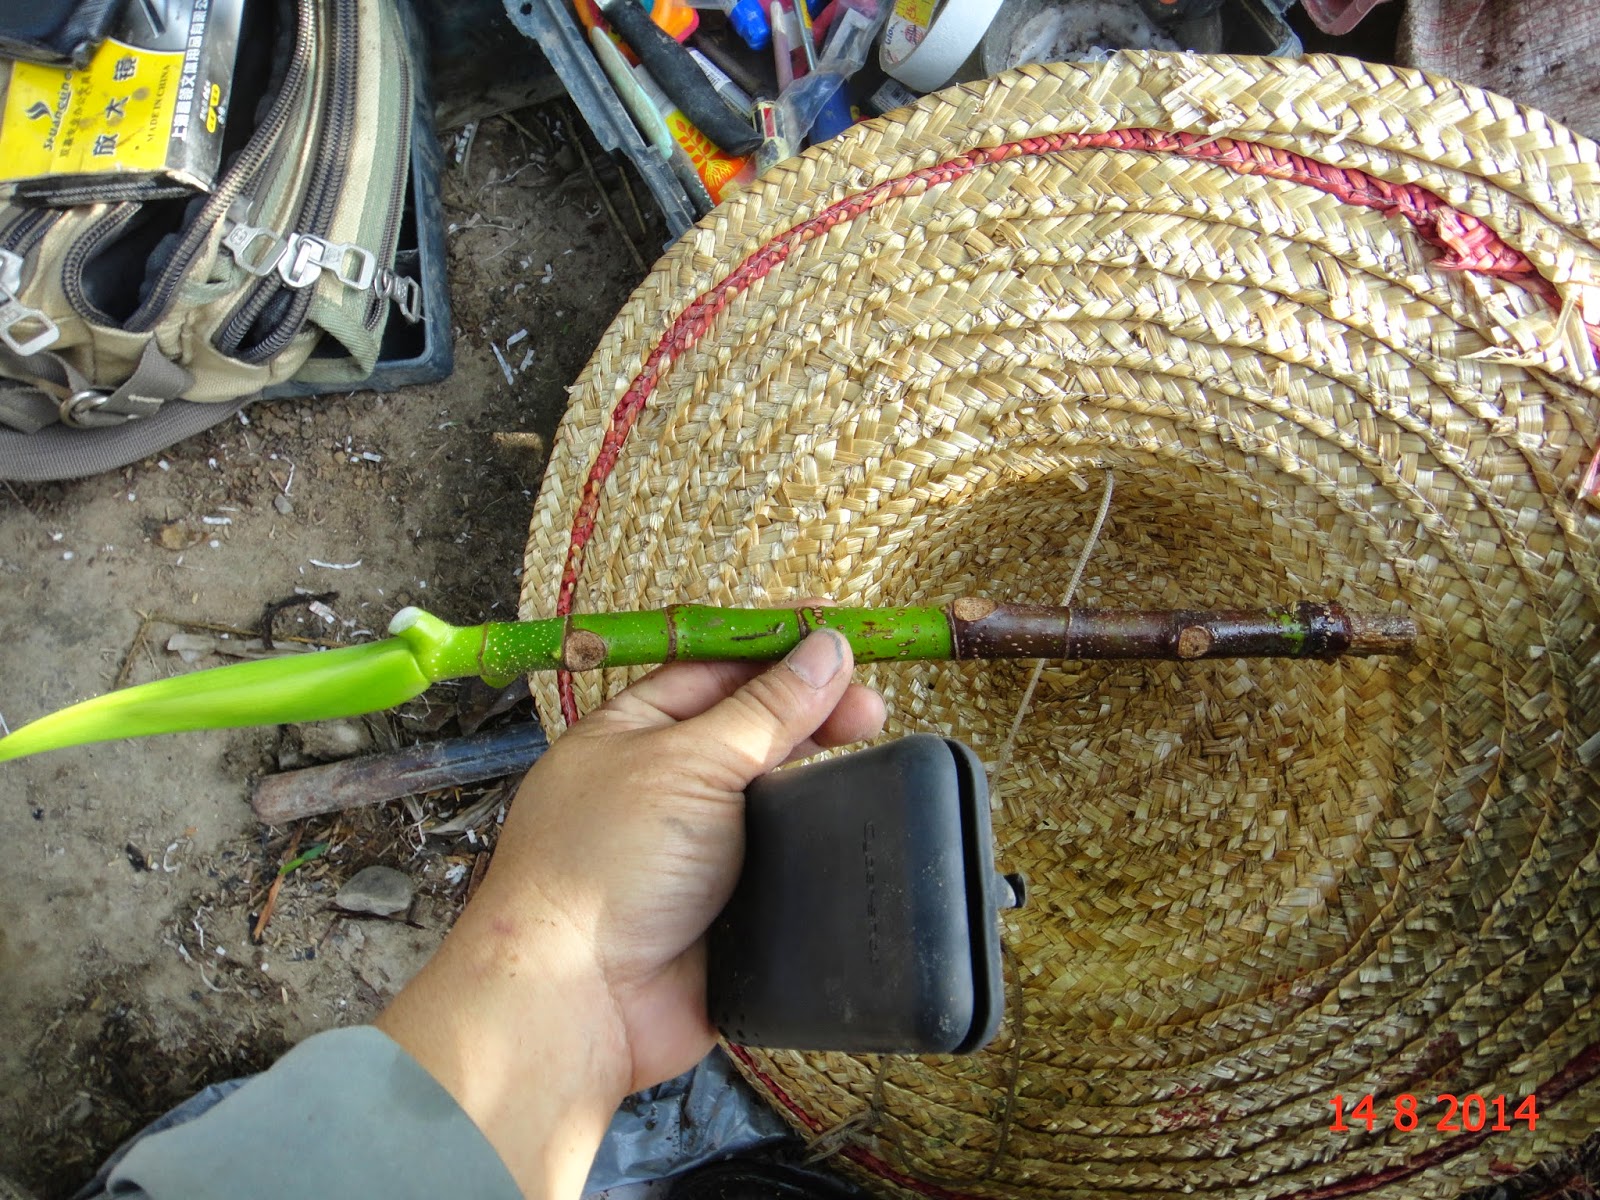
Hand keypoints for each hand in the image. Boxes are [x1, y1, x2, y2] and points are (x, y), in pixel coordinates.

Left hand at [376, 629, 884, 1197]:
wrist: (583, 1003)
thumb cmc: (608, 865)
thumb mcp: (690, 763)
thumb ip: (767, 709)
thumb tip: (827, 648)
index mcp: (633, 734)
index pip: (714, 674)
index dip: (777, 656)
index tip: (843, 643)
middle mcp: (662, 787)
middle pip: (751, 734)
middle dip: (811, 716)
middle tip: (873, 714)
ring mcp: (696, 852)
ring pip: (773, 801)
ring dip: (817, 781)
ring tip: (873, 758)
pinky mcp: (727, 910)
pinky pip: (783, 867)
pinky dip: (816, 849)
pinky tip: (858, 827)